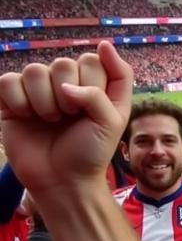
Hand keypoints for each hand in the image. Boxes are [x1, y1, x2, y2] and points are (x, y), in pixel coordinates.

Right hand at [0, 43, 133, 195]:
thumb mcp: (111, 122)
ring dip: (44, 101)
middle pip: (63, 63)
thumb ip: (99, 91)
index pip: (93, 60)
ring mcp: (38, 90)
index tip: (93, 109)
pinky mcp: (11, 100)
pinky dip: (18, 100)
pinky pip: (8, 81)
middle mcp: (66, 83)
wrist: (63, 180)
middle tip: (70, 119)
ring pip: (35, 70)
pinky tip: (26, 117)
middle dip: (69, 96)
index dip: (93, 83)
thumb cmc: (91, 152)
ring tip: (50, 121)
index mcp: (93, 85)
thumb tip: (66, 74)